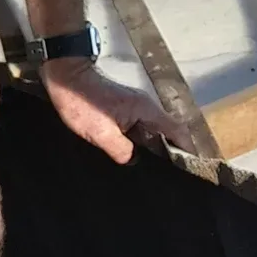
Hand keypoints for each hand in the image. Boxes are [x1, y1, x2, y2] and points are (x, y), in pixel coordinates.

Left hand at [41, 60, 196, 163]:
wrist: (66, 78)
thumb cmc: (82, 103)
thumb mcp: (100, 132)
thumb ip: (121, 150)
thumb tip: (135, 162)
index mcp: (146, 110)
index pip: (177, 131)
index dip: (187, 149)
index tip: (191, 170)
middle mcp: (146, 108)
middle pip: (169, 133)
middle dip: (173, 154)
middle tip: (173, 178)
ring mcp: (136, 109)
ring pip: (155, 133)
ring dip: (158, 150)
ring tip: (157, 173)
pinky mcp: (126, 112)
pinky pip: (142, 131)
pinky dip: (145, 145)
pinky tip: (138, 159)